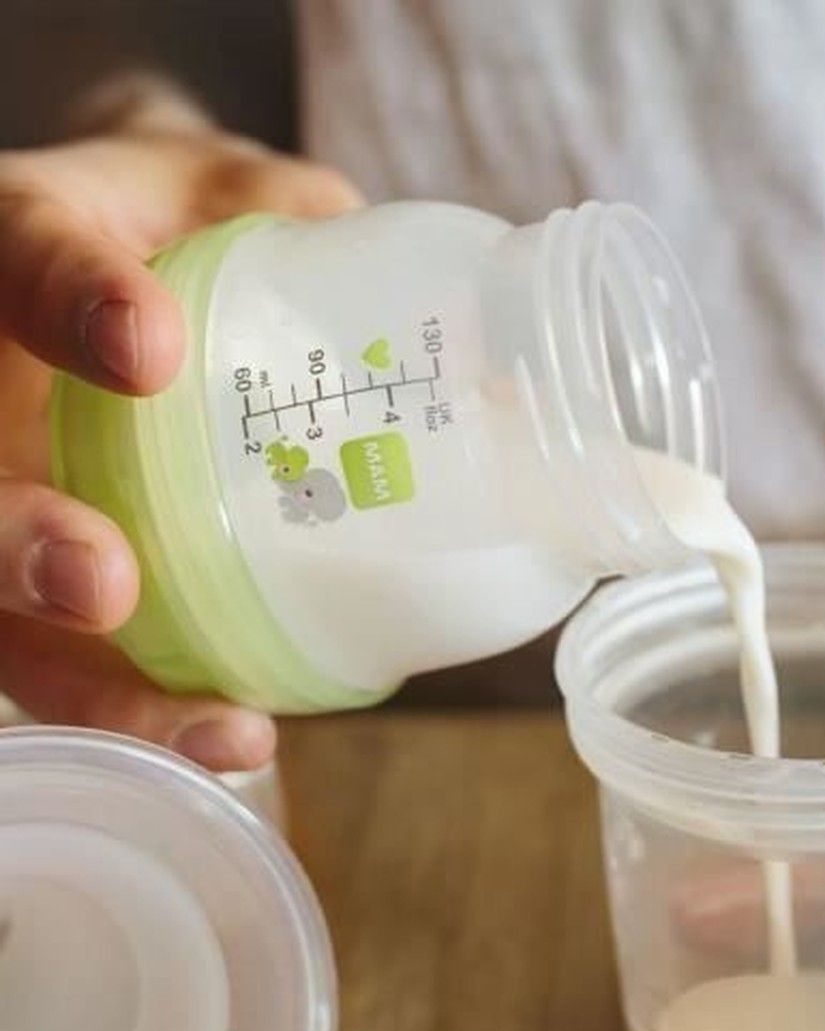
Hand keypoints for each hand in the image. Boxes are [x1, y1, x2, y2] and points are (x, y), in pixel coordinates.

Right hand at [0, 81, 360, 767]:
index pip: (20, 260)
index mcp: (22, 251)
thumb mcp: (232, 195)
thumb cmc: (178, 229)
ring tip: (220, 727)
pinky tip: (236, 741)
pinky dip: (148, 710)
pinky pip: (73, 660)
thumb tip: (478, 345)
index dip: (72, 302)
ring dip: (97, 682)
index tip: (147, 345)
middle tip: (101, 584)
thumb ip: (309, 229)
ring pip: (6, 612)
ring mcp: (14, 493)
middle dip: (18, 542)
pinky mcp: (51, 582)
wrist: (126, 272)